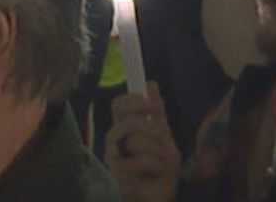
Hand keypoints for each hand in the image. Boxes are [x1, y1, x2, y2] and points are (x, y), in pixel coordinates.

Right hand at [104, 83, 180, 201]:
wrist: (161, 194)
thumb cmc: (159, 167)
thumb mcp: (163, 137)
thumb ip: (157, 113)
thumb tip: (150, 84)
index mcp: (124, 128)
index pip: (119, 105)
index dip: (133, 100)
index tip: (152, 104)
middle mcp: (114, 141)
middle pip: (125, 121)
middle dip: (149, 127)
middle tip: (163, 134)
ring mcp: (113, 159)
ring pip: (135, 141)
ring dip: (157, 150)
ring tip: (163, 160)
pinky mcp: (117, 176)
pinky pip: (140, 161)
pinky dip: (155, 165)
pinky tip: (156, 172)